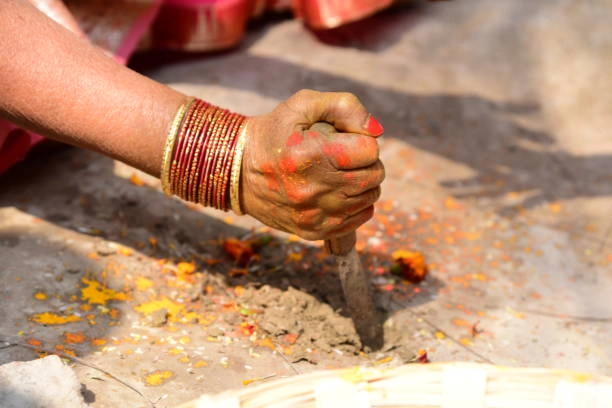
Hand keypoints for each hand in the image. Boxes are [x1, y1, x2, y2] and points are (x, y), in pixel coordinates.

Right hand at [240, 89, 384, 240]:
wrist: (238, 172)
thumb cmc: (274, 134)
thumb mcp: (302, 105)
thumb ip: (344, 106)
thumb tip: (376, 130)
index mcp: (311, 154)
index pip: (369, 150)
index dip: (361, 140)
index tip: (344, 139)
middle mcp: (314, 189)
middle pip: (373, 176)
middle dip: (366, 161)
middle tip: (345, 156)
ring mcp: (316, 214)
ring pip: (369, 197)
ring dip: (362, 183)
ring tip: (338, 173)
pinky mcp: (316, 231)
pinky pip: (360, 218)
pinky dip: (356, 204)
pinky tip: (336, 192)